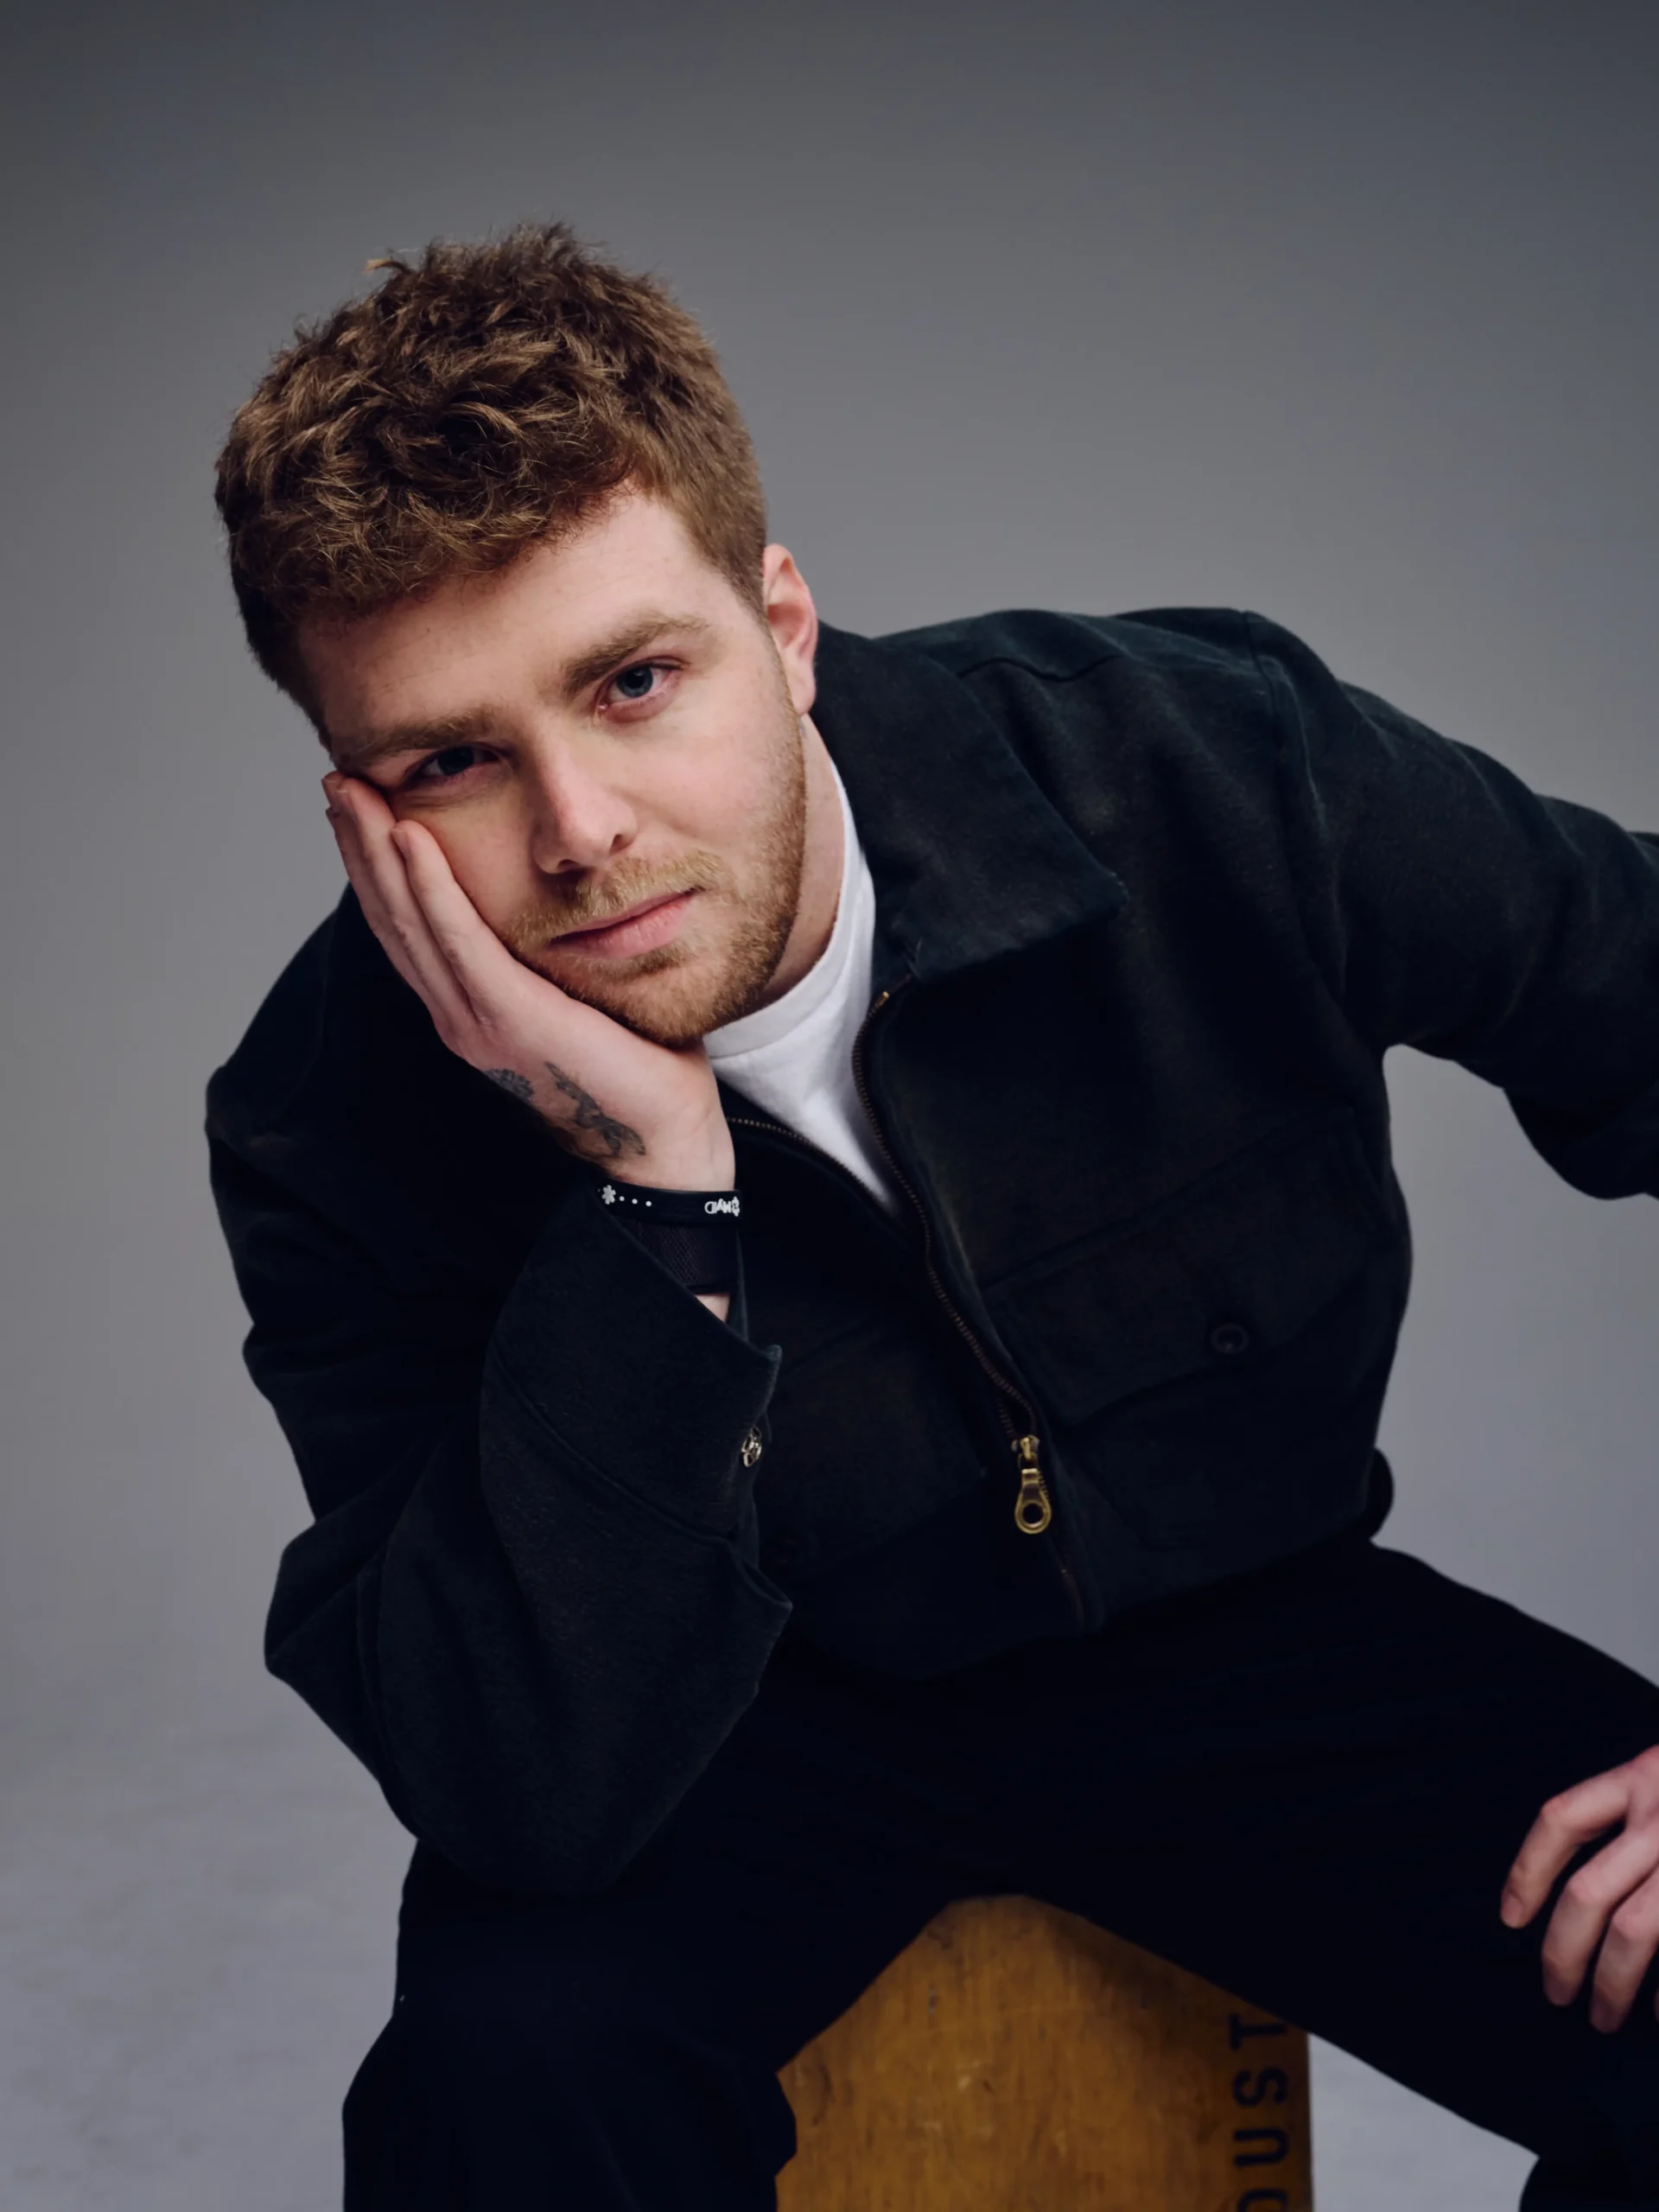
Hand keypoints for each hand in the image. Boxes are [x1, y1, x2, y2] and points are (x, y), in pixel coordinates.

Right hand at [323, 772, 733, 1189]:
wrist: (661, 1138)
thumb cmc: (634, 1066)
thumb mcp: (575, 995)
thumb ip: (547, 955)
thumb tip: (558, 899)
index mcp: (469, 1010)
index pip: (407, 929)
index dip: (374, 868)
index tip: (357, 807)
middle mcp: (458, 1015)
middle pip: (392, 917)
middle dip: (358, 845)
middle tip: (336, 777)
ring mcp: (477, 1019)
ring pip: (410, 921)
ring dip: (376, 850)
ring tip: (354, 790)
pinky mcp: (510, 1017)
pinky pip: (460, 940)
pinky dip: (431, 885)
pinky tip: (410, 836)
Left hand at [1500, 1743, 1658, 2030]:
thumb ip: (1636, 1812)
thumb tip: (1586, 1897)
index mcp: (1643, 1777)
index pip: (1561, 1820)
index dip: (1527, 1869)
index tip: (1510, 1918)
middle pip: (1588, 1893)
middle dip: (1563, 1951)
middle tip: (1555, 1992)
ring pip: (1634, 1931)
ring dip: (1611, 1982)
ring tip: (1603, 2016)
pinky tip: (1658, 2012)